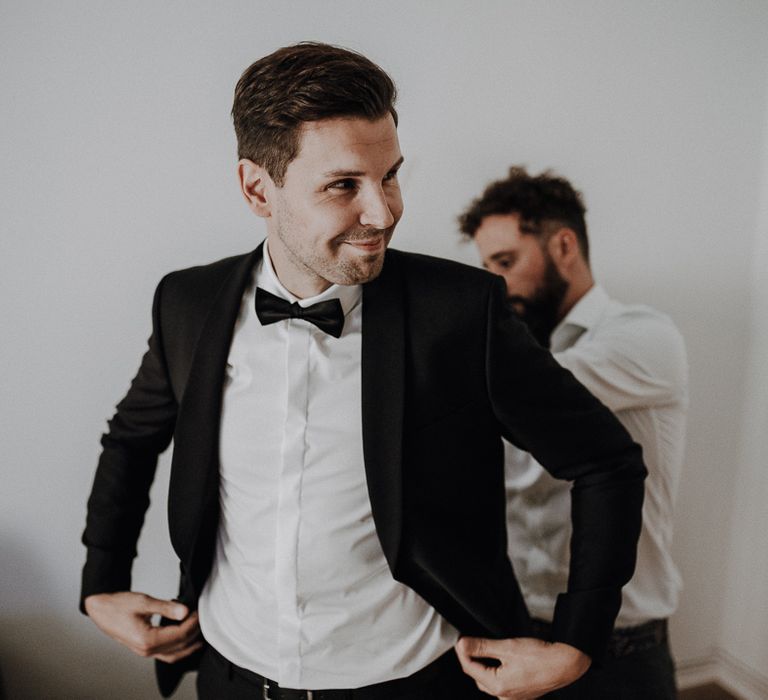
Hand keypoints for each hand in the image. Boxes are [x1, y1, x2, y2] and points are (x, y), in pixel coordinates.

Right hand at [84, 591, 201, 663]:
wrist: (100, 610)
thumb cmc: (117, 605)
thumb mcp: (143, 602)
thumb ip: (166, 607)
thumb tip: (185, 611)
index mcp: (146, 640)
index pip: (179, 635)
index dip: (193, 622)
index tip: (200, 610)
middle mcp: (146, 650)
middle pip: (180, 646)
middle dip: (194, 632)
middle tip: (202, 616)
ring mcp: (145, 652)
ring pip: (175, 654)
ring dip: (189, 643)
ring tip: (198, 627)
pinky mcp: (145, 648)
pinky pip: (167, 653)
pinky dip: (179, 646)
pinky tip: (185, 633)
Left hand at [455, 636, 590, 698]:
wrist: (565, 664)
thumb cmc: (540, 656)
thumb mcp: (506, 647)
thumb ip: (482, 647)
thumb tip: (463, 645)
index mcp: (498, 686)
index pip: (470, 668)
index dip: (463, 652)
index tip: (460, 640)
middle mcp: (504, 696)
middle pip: (478, 676)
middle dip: (473, 660)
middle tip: (470, 643)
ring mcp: (513, 697)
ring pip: (490, 681)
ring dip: (485, 666)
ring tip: (485, 649)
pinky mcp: (521, 693)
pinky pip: (502, 683)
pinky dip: (497, 672)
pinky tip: (501, 661)